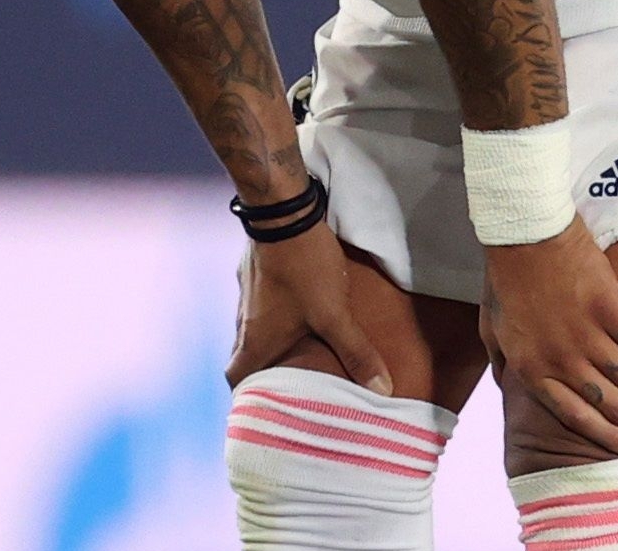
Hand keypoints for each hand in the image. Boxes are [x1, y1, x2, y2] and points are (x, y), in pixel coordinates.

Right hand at [227, 219, 399, 388]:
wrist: (282, 212)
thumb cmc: (304, 269)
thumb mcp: (335, 315)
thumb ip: (356, 352)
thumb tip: (381, 390)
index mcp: (254, 339)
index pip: (236, 377)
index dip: (245, 395)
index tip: (259, 404)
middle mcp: (243, 320)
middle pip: (244, 354)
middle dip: (262, 370)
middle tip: (285, 382)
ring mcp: (246, 294)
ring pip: (251, 328)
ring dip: (268, 340)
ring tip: (294, 350)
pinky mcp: (253, 271)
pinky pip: (259, 303)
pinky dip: (272, 313)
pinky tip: (294, 308)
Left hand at [479, 221, 617, 453]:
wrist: (522, 234)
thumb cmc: (504, 278)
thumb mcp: (490, 330)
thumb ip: (502, 364)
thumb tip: (506, 388)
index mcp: (533, 370)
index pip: (577, 415)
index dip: (607, 434)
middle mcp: (563, 361)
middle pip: (612, 403)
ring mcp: (588, 336)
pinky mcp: (610, 308)